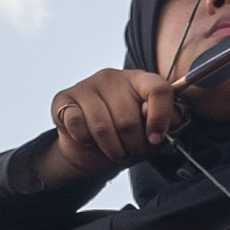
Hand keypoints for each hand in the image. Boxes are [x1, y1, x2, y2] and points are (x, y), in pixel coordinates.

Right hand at [37, 69, 184, 187]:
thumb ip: (165, 121)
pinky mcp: (64, 99)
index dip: (160, 118)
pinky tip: (88, 138)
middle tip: (131, 151)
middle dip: (132, 146)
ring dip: (111, 149)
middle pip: (128, 120)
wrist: (91, 149)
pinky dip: (84, 139)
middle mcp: (112, 77)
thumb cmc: (128, 137)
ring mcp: (86, 85)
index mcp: (140, 80)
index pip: (159, 89)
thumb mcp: (153, 133)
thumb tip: (148, 111)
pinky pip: (76, 124)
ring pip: (102, 126)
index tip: (155, 139)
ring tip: (116, 151)